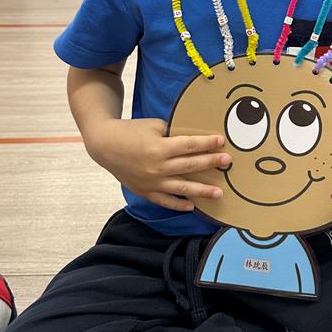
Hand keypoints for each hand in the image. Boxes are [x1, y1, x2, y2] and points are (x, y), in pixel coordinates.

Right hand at [88, 118, 231, 211]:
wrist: (105, 145)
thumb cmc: (130, 131)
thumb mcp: (153, 126)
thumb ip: (173, 134)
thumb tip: (193, 140)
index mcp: (159, 148)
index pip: (189, 146)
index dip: (206, 143)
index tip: (221, 141)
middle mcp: (157, 167)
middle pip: (190, 165)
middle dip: (211, 163)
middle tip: (227, 162)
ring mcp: (151, 182)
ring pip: (182, 188)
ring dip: (202, 190)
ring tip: (219, 192)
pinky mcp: (145, 191)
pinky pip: (165, 201)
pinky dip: (178, 204)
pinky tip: (192, 205)